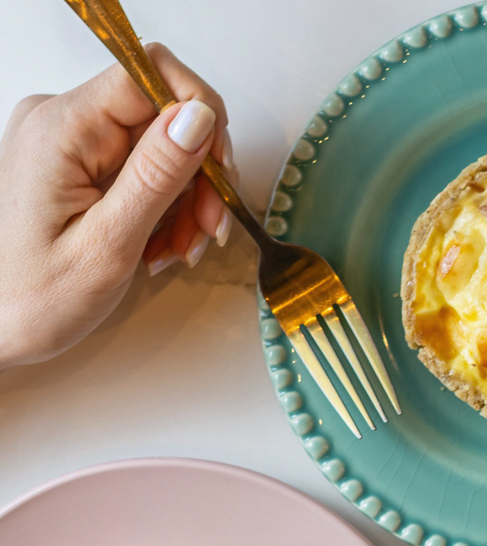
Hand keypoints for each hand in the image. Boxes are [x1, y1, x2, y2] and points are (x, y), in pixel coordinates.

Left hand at [0, 45, 230, 367]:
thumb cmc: (35, 300)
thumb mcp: (108, 245)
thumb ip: (155, 176)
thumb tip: (200, 116)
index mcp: (60, 130)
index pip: (148, 74)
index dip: (199, 115)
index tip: (220, 173)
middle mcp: (59, 120)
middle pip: (158, 115)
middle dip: (196, 175)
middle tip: (206, 234)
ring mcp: (65, 141)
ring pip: (155, 146)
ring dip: (183, 201)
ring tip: (176, 252)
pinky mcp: (72, 163)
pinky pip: (135, 168)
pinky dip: (159, 207)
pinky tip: (156, 246)